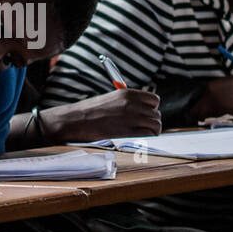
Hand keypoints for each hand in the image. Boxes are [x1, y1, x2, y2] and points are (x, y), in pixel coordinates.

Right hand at [41, 88, 161, 142]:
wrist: (76, 121)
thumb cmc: (90, 112)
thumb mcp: (111, 99)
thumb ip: (128, 102)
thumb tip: (142, 110)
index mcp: (128, 93)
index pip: (154, 100)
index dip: (151, 108)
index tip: (145, 113)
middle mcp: (132, 104)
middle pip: (156, 113)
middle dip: (151, 121)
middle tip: (143, 126)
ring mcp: (131, 118)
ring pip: (155, 124)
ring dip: (151, 130)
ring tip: (142, 133)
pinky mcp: (129, 132)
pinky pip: (150, 134)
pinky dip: (148, 137)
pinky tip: (140, 138)